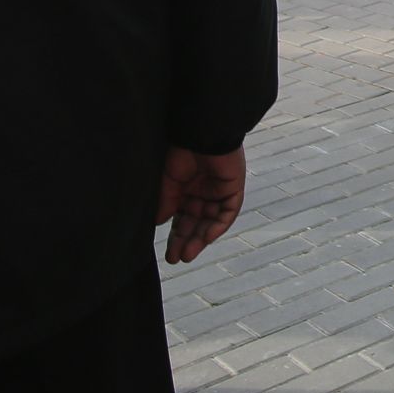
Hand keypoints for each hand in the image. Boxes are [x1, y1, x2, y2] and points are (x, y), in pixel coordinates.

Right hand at [156, 146, 246, 264]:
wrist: (200, 133)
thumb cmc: (180, 152)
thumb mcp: (167, 182)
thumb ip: (166, 203)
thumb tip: (159, 225)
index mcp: (186, 191)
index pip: (182, 220)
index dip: (175, 237)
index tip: (168, 255)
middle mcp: (203, 193)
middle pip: (196, 224)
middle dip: (186, 241)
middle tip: (175, 259)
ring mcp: (219, 191)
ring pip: (211, 222)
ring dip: (200, 238)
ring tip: (187, 254)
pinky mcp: (233, 188)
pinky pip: (228, 212)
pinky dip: (218, 226)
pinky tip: (206, 238)